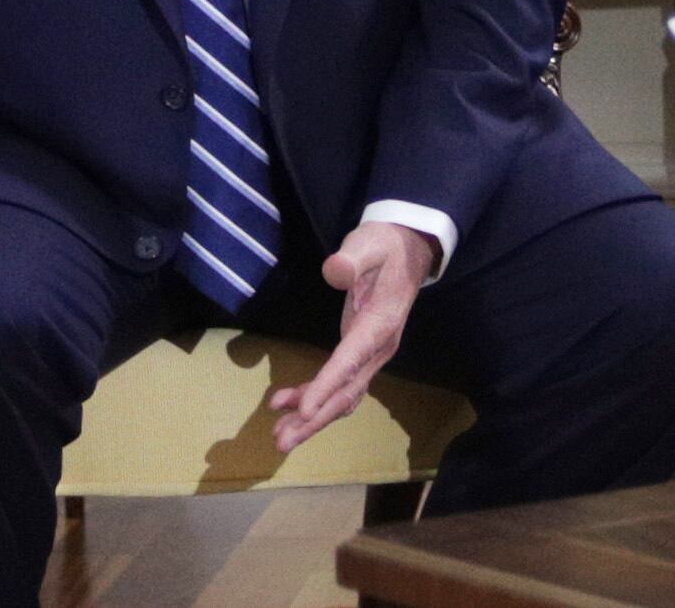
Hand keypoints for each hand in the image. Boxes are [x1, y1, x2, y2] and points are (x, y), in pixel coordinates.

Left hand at [266, 221, 435, 451]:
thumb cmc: (383, 246)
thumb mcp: (367, 244)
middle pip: (347, 392)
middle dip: (315, 419)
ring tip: (279, 437)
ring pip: (342, 396)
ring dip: (312, 419)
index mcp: (380, 324)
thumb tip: (334, 270)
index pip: (351, 359)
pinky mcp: (360, 354)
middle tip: (282, 442)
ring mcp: (371, 355)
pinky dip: (312, 397)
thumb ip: (352, 259)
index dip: (328, 385)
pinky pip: (337, 384)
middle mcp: (379, 348)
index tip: (305, 410)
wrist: (406, 251)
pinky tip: (283, 404)